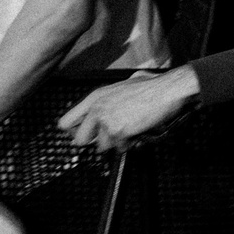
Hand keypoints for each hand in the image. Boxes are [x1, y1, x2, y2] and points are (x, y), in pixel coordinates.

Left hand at [57, 68, 201, 152]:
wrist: (167, 91)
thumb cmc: (151, 86)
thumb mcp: (123, 85)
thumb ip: (110, 99)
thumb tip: (108, 107)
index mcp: (95, 97)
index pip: (66, 122)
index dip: (75, 131)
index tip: (85, 134)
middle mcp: (96, 109)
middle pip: (80, 140)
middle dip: (95, 141)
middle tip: (109, 137)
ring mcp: (107, 122)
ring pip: (102, 146)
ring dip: (116, 142)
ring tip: (130, 130)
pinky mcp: (119, 132)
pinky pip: (120, 147)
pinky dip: (130, 144)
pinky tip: (138, 132)